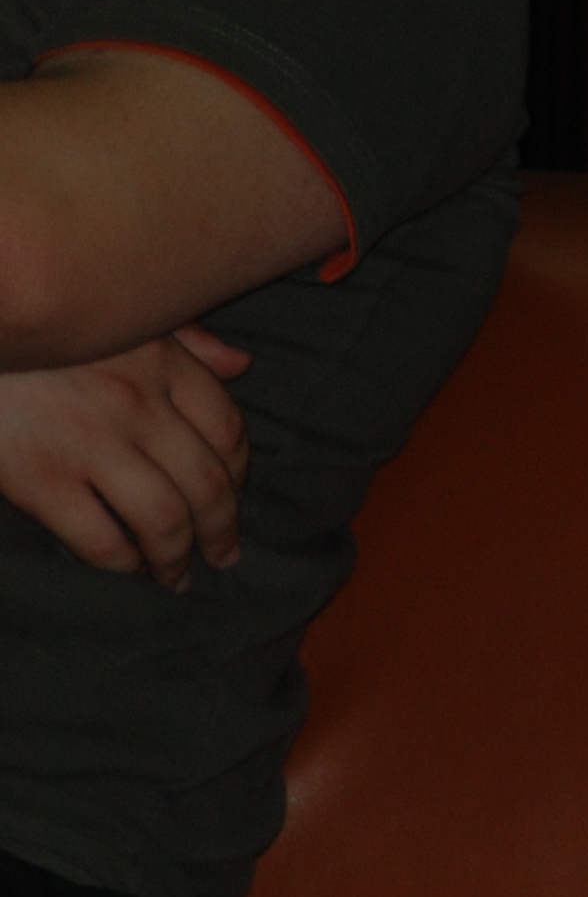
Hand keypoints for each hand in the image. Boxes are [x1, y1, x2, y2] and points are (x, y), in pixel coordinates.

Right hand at [0, 325, 254, 587]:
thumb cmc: (42, 331)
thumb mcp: (118, 318)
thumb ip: (185, 338)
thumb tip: (241, 365)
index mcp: (160, 362)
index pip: (227, 431)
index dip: (240, 476)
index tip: (236, 498)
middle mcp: (136, 405)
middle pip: (207, 484)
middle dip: (223, 530)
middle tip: (224, 556)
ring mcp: (88, 444)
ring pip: (164, 519)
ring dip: (178, 558)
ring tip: (179, 577)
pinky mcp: (38, 479)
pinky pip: (100, 539)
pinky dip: (122, 563)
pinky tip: (128, 568)